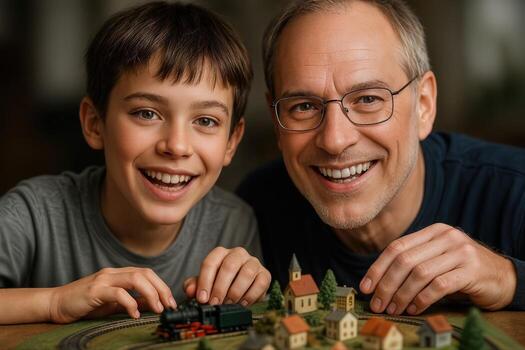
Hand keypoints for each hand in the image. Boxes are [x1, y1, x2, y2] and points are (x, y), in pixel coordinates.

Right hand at [48, 267, 176, 322]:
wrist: (54, 304)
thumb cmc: (83, 304)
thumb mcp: (111, 303)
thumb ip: (130, 301)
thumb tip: (151, 304)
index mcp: (118, 274)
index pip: (146, 273)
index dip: (162, 285)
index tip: (171, 302)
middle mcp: (113, 273)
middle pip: (145, 273)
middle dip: (161, 288)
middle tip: (169, 305)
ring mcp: (103, 280)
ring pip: (135, 278)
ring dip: (151, 293)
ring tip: (158, 308)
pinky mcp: (94, 291)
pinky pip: (118, 293)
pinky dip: (130, 302)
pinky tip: (135, 314)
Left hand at [184, 246, 270, 305]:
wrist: (241, 288)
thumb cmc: (221, 284)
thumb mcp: (205, 284)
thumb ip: (194, 286)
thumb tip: (190, 290)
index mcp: (221, 253)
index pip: (211, 262)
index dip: (205, 281)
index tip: (202, 298)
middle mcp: (238, 254)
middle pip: (229, 266)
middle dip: (220, 288)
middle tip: (215, 303)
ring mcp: (253, 262)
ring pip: (246, 273)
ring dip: (235, 292)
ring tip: (228, 304)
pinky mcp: (265, 274)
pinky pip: (260, 283)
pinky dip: (250, 296)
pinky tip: (242, 303)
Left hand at [359, 223, 516, 314]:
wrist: (502, 277)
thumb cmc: (462, 270)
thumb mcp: (437, 258)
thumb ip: (414, 262)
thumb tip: (377, 282)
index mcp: (433, 231)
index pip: (396, 247)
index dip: (378, 268)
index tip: (366, 287)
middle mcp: (446, 237)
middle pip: (405, 260)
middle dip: (386, 285)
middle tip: (378, 304)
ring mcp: (460, 252)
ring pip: (419, 273)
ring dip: (402, 295)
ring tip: (393, 309)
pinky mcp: (471, 270)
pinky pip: (439, 286)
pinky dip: (422, 299)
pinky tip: (414, 308)